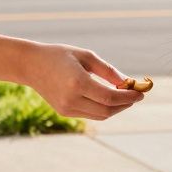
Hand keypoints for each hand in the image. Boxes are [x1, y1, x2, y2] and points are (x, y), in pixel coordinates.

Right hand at [17, 43, 143, 120]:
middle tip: (135, 95)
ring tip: (123, 96)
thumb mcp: (86, 57)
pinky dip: (103, 109)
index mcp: (77, 83)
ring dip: (115, 108)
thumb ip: (108, 71)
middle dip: (125, 104)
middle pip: (107, 111)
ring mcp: (67, 108)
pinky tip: (108, 98)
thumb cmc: (60, 55)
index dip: (128, 97)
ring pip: (100, 115)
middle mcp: (71, 99)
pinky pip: (90, 114)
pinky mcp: (64, 112)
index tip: (141, 93)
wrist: (31, 65)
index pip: (110, 98)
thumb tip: (128, 83)